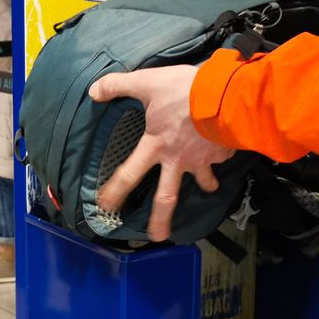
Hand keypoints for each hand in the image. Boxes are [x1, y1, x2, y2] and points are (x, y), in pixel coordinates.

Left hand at [89, 65, 233, 241]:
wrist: (223, 95)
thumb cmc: (183, 91)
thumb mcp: (146, 82)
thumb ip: (118, 86)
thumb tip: (93, 92)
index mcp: (155, 146)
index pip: (130, 174)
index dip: (115, 191)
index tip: (106, 207)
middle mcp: (177, 160)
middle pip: (167, 198)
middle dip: (161, 220)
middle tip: (158, 236)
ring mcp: (202, 160)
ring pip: (204, 182)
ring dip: (206, 186)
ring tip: (209, 188)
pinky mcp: (222, 152)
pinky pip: (222, 158)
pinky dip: (223, 157)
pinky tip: (225, 151)